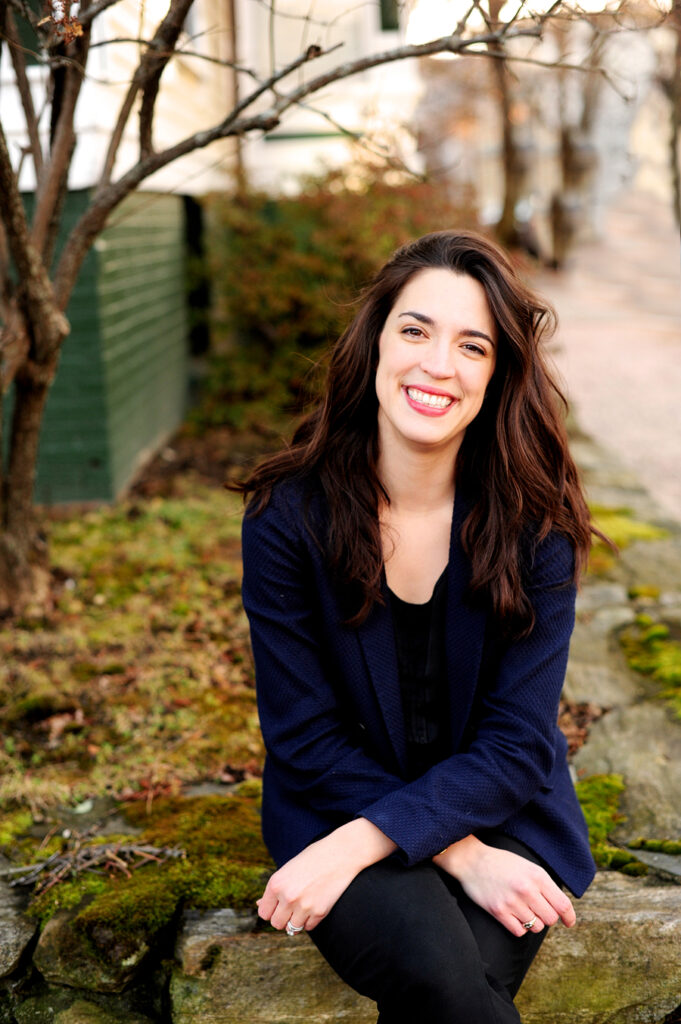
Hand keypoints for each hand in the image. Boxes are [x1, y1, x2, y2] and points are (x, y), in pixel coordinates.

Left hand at [257, 818, 395, 932]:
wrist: (341, 852)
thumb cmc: (314, 857)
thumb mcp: (289, 868)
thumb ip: (274, 888)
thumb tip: (258, 903)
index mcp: (276, 883)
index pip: (264, 912)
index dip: (271, 910)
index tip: (278, 905)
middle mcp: (287, 897)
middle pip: (276, 924)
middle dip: (283, 918)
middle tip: (292, 908)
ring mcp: (304, 906)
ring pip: (292, 928)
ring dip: (297, 920)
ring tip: (304, 906)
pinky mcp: (320, 912)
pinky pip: (309, 927)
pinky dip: (310, 920)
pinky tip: (315, 905)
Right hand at [433, 835, 575, 937]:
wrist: (471, 860)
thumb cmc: (502, 863)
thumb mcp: (527, 866)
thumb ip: (544, 884)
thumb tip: (560, 907)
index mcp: (537, 876)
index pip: (563, 904)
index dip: (570, 916)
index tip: (569, 922)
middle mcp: (527, 890)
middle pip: (551, 918)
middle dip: (547, 917)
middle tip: (538, 910)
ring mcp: (512, 902)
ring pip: (536, 927)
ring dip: (533, 922)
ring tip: (523, 910)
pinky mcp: (498, 912)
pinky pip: (519, 931)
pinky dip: (520, 927)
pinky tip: (514, 916)